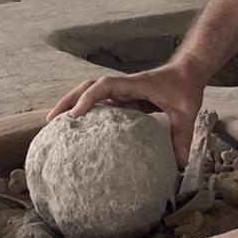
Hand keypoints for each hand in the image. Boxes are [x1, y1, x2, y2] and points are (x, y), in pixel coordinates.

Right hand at [46, 56, 207, 164]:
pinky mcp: (124, 100)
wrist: (187, 73)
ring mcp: (122, 93)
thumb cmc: (185, 88)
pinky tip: (79, 130)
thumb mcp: (187, 111)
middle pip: (88, 88)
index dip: (88, 98)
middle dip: (68, 101)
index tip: (76, 115)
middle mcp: (123, 87)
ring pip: (90, 94)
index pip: (104, 86)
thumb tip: (180, 164)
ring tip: (55, 125)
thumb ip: (183, 135)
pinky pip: (100, 105)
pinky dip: (87, 113)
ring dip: (72, 105)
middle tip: (51, 120)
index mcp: (134, 84)